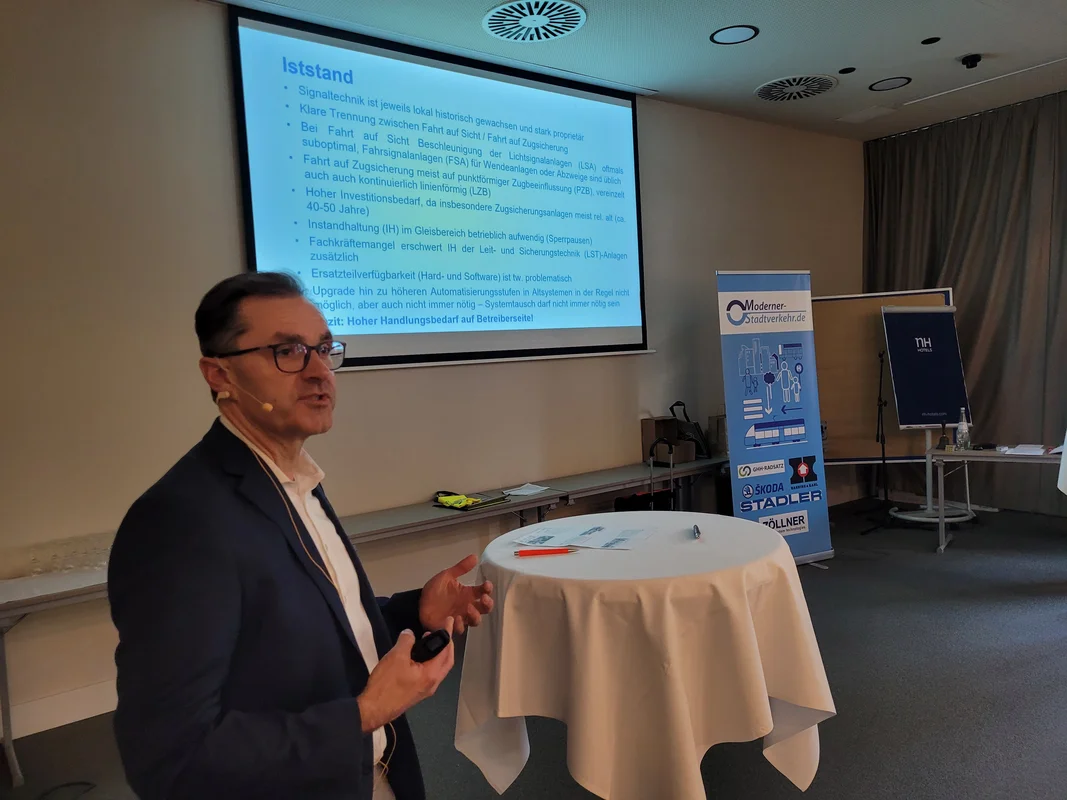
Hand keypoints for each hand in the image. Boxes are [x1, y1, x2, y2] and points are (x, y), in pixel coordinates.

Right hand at [356, 617, 454, 732]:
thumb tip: (409, 633)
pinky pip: (428, 673)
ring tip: (426, 640)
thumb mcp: (396, 657)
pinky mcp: (416, 692)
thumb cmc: (386, 684)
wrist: (374, 709)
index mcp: (431, 674)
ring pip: (437, 668)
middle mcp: (432, 683)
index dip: (448, 633)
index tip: (449, 621)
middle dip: (446, 645)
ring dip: (436, 653)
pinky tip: (416, 656)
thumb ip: (406, 641)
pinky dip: (428, 661)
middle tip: (440, 631)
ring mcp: (425, 690)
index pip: (446, 650)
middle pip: (446, 661)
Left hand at [419, 555, 493, 634]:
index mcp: (468, 594)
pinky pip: (459, 629)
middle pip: (485, 609)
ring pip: (475, 621)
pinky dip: (459, 625)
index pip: (484, 592)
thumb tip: (475, 556)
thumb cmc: (435, 590)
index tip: (486, 585)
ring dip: (475, 615)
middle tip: (484, 599)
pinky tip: (455, 618)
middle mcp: (468, 606)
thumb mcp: (446, 576)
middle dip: (488, 604)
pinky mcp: (451, 626)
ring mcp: (461, 617)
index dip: (488, 589)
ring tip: (468, 608)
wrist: (418, 603)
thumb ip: (460, 568)